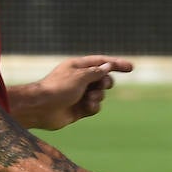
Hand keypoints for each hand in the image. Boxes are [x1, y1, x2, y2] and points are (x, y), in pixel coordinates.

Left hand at [16, 56, 131, 130]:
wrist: (41, 108)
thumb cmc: (58, 88)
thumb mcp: (80, 76)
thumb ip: (96, 72)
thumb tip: (107, 67)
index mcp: (78, 67)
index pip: (102, 62)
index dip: (117, 64)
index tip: (131, 68)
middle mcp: (80, 79)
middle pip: (104, 79)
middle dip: (105, 83)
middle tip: (101, 85)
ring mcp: (80, 94)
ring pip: (101, 94)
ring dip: (98, 96)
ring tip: (87, 99)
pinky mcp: (79, 108)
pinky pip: (95, 107)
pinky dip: (93, 107)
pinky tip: (85, 107)